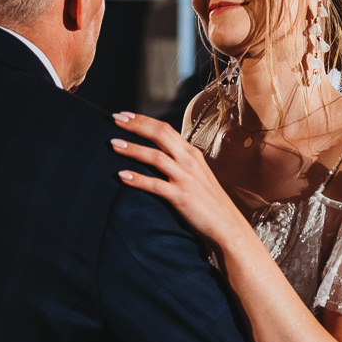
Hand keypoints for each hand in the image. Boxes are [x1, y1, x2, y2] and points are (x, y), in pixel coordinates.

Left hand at [110, 111, 254, 249]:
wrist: (228, 226)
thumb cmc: (209, 202)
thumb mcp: (197, 174)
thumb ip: (180, 162)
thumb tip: (158, 153)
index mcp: (191, 153)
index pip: (165, 128)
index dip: (143, 120)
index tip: (124, 115)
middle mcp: (189, 161)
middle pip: (160, 134)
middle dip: (136, 125)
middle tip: (115, 118)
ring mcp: (186, 178)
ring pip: (156, 157)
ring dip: (133, 149)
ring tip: (113, 144)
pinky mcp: (182, 197)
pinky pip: (156, 185)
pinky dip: (138, 179)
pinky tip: (122, 175)